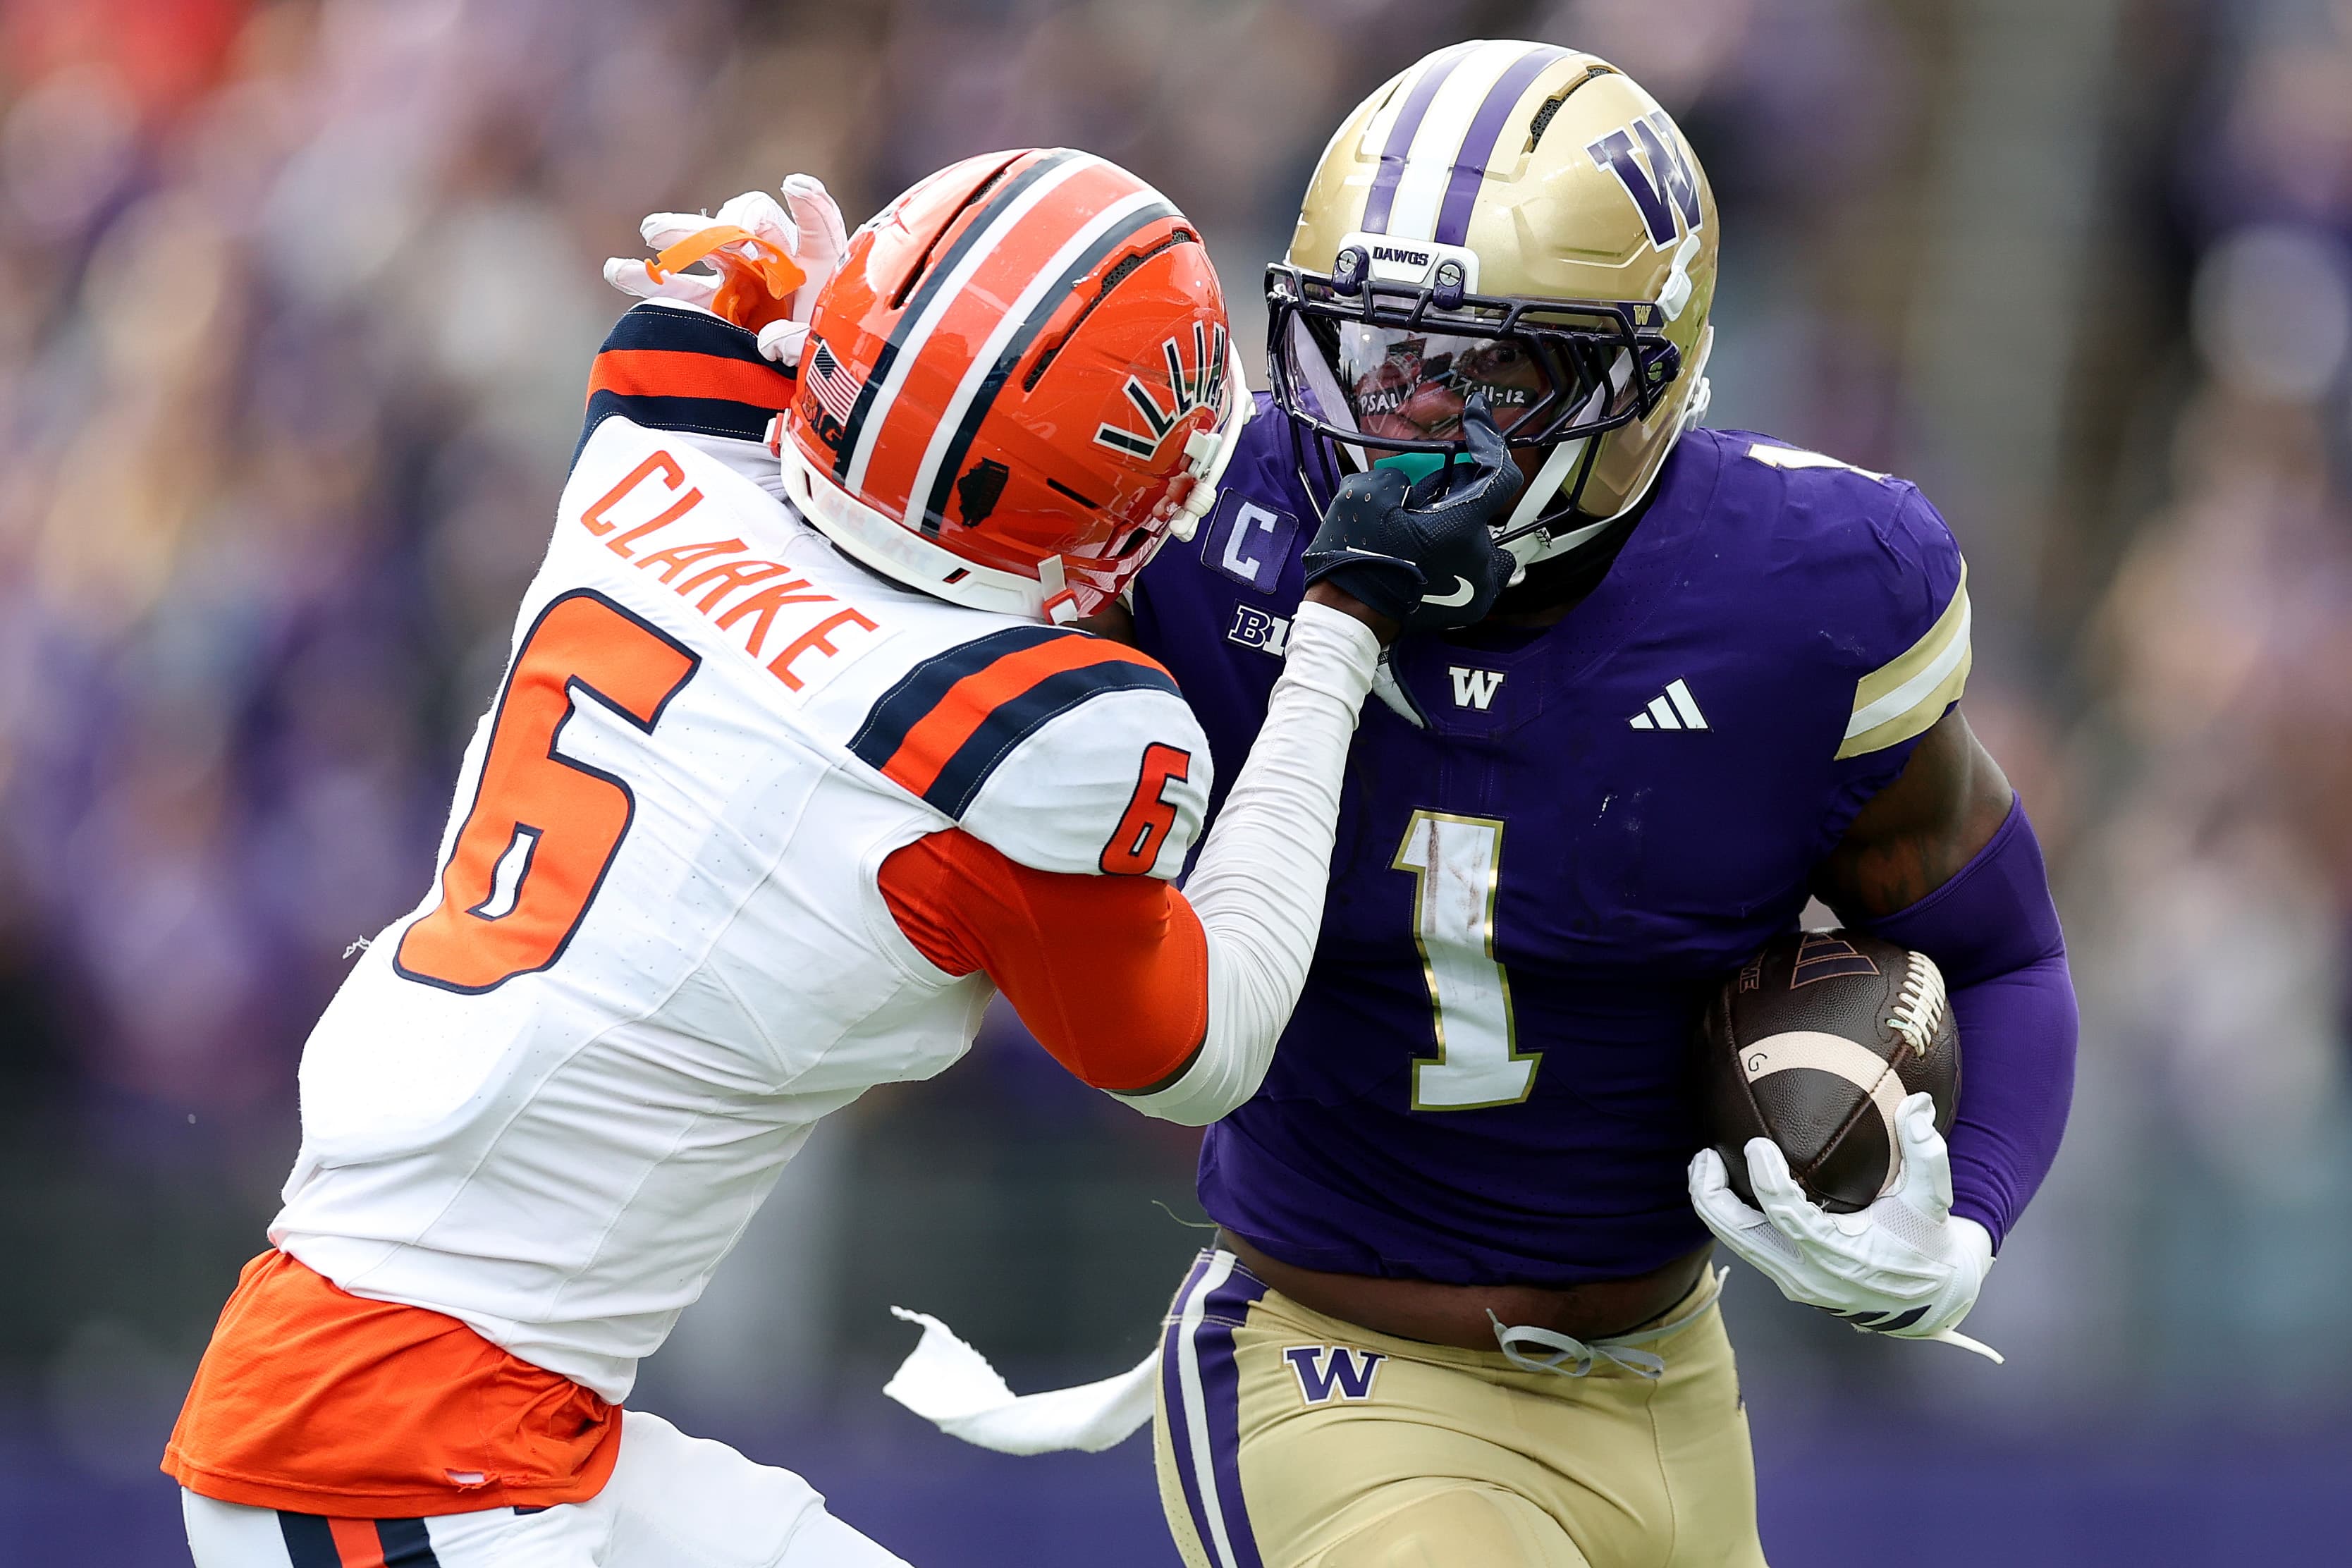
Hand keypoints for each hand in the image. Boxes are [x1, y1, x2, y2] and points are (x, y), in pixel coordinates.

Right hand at [602, 175, 848, 365]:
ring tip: (652, 232)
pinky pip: (678, 285)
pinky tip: (619, 269)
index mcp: (816, 266)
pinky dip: (649, 277)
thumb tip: (769, 341)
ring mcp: (739, 277)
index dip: (811, 206)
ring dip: (682, 235)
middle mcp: (775, 260)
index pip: (817, 229)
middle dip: (735, 220)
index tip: (795, 186)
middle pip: (752, 225)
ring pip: (708, 246)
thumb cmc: (819, 359)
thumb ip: (801, 343)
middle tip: (721, 224)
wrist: (793, 382)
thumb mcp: (823, 351)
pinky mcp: (711, 300)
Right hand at [1300, 396, 1521, 632]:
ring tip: (1424, 529)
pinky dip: (1463, 555)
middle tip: (1422, 493)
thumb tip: (1409, 485)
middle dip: (1457, 492)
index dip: (1490, 438)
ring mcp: (1480, 586)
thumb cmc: (1354, 559)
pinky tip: (1432, 554)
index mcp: (1459, 526)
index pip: (1499, 472)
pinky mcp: (1472, 608)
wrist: (1347, 618)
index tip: (1476, 417)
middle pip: (1483, 506)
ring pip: (1484, 539)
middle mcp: (1480, 556)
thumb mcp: (1364, 494)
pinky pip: (1482, 569)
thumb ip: (1398, 476)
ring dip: (1461, 527)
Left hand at [1688, 1092, 2001, 1360]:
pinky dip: (1728, 1217)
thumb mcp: (1933, 1201)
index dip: (1767, 1180)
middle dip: (1713, 1195)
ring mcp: (1794, 1282)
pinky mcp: (1787, 1281)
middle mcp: (1808, 1275)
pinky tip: (1724, 1185)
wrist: (1928, 1299)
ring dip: (1713, 1204)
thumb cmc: (1925, 1242)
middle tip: (1706, 1153)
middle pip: (1741, 1235)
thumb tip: (1917, 1103)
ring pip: (1736, 1243)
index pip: (1788, 1217)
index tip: (1755, 1144)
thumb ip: (1927, 1154)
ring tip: (1705, 1163)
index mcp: (1841, 1255)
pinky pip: (1746, 1247)